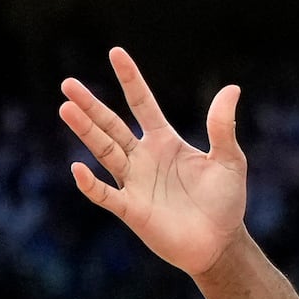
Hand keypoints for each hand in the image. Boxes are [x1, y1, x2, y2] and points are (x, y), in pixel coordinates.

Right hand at [59, 48, 247, 276]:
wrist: (220, 244)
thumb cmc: (226, 203)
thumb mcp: (230, 160)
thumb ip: (223, 127)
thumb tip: (231, 89)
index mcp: (164, 142)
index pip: (142, 104)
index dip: (130, 80)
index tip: (116, 53)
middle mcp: (144, 158)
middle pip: (112, 125)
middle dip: (91, 105)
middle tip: (68, 84)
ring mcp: (135, 183)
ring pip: (104, 152)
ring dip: (86, 132)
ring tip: (66, 108)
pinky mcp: (132, 211)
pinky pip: (106, 195)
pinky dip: (91, 185)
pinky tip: (78, 169)